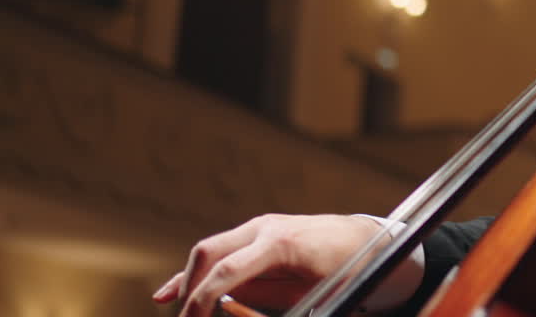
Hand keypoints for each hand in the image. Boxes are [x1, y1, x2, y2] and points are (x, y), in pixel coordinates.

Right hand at [152, 213, 424, 316]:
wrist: (367, 239)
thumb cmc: (348, 268)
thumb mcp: (314, 293)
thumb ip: (266, 300)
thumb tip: (225, 305)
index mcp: (281, 242)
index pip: (227, 270)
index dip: (202, 299)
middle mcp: (265, 227)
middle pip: (209, 253)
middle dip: (189, 289)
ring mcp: (260, 226)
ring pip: (209, 251)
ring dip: (188, 282)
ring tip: (180, 314)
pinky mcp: (258, 234)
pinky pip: (220, 252)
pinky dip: (195, 274)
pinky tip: (168, 294)